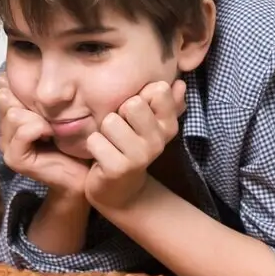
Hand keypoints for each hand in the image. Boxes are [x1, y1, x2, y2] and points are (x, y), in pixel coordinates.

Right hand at [0, 72, 89, 198]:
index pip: (4, 90)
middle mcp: (4, 132)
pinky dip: (39, 128)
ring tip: (51, 129)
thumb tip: (13, 72)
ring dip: (38, 117)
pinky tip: (50, 135)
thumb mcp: (54, 111)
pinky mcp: (16, 159)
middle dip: (31, 103)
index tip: (44, 102)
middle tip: (50, 119)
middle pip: (7, 99)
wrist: (85, 173)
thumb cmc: (74, 140)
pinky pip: (24, 130)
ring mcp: (7, 147)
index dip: (24, 89)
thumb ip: (36, 96)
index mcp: (10, 119)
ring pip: (14, 114)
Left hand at [84, 79, 186, 210]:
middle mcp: (158, 140)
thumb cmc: (131, 148)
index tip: (135, 115)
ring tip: (110, 143)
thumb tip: (180, 84)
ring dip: (103, 131)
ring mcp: (140, 156)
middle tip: (119, 130)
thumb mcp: (150, 124)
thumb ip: (165, 102)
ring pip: (110, 121)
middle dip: (118, 113)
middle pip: (133, 103)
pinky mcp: (118, 168)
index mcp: (168, 125)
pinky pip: (95, 140)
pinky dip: (94, 145)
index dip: (138, 97)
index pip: (158, 90)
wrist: (121, 191)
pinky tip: (101, 156)